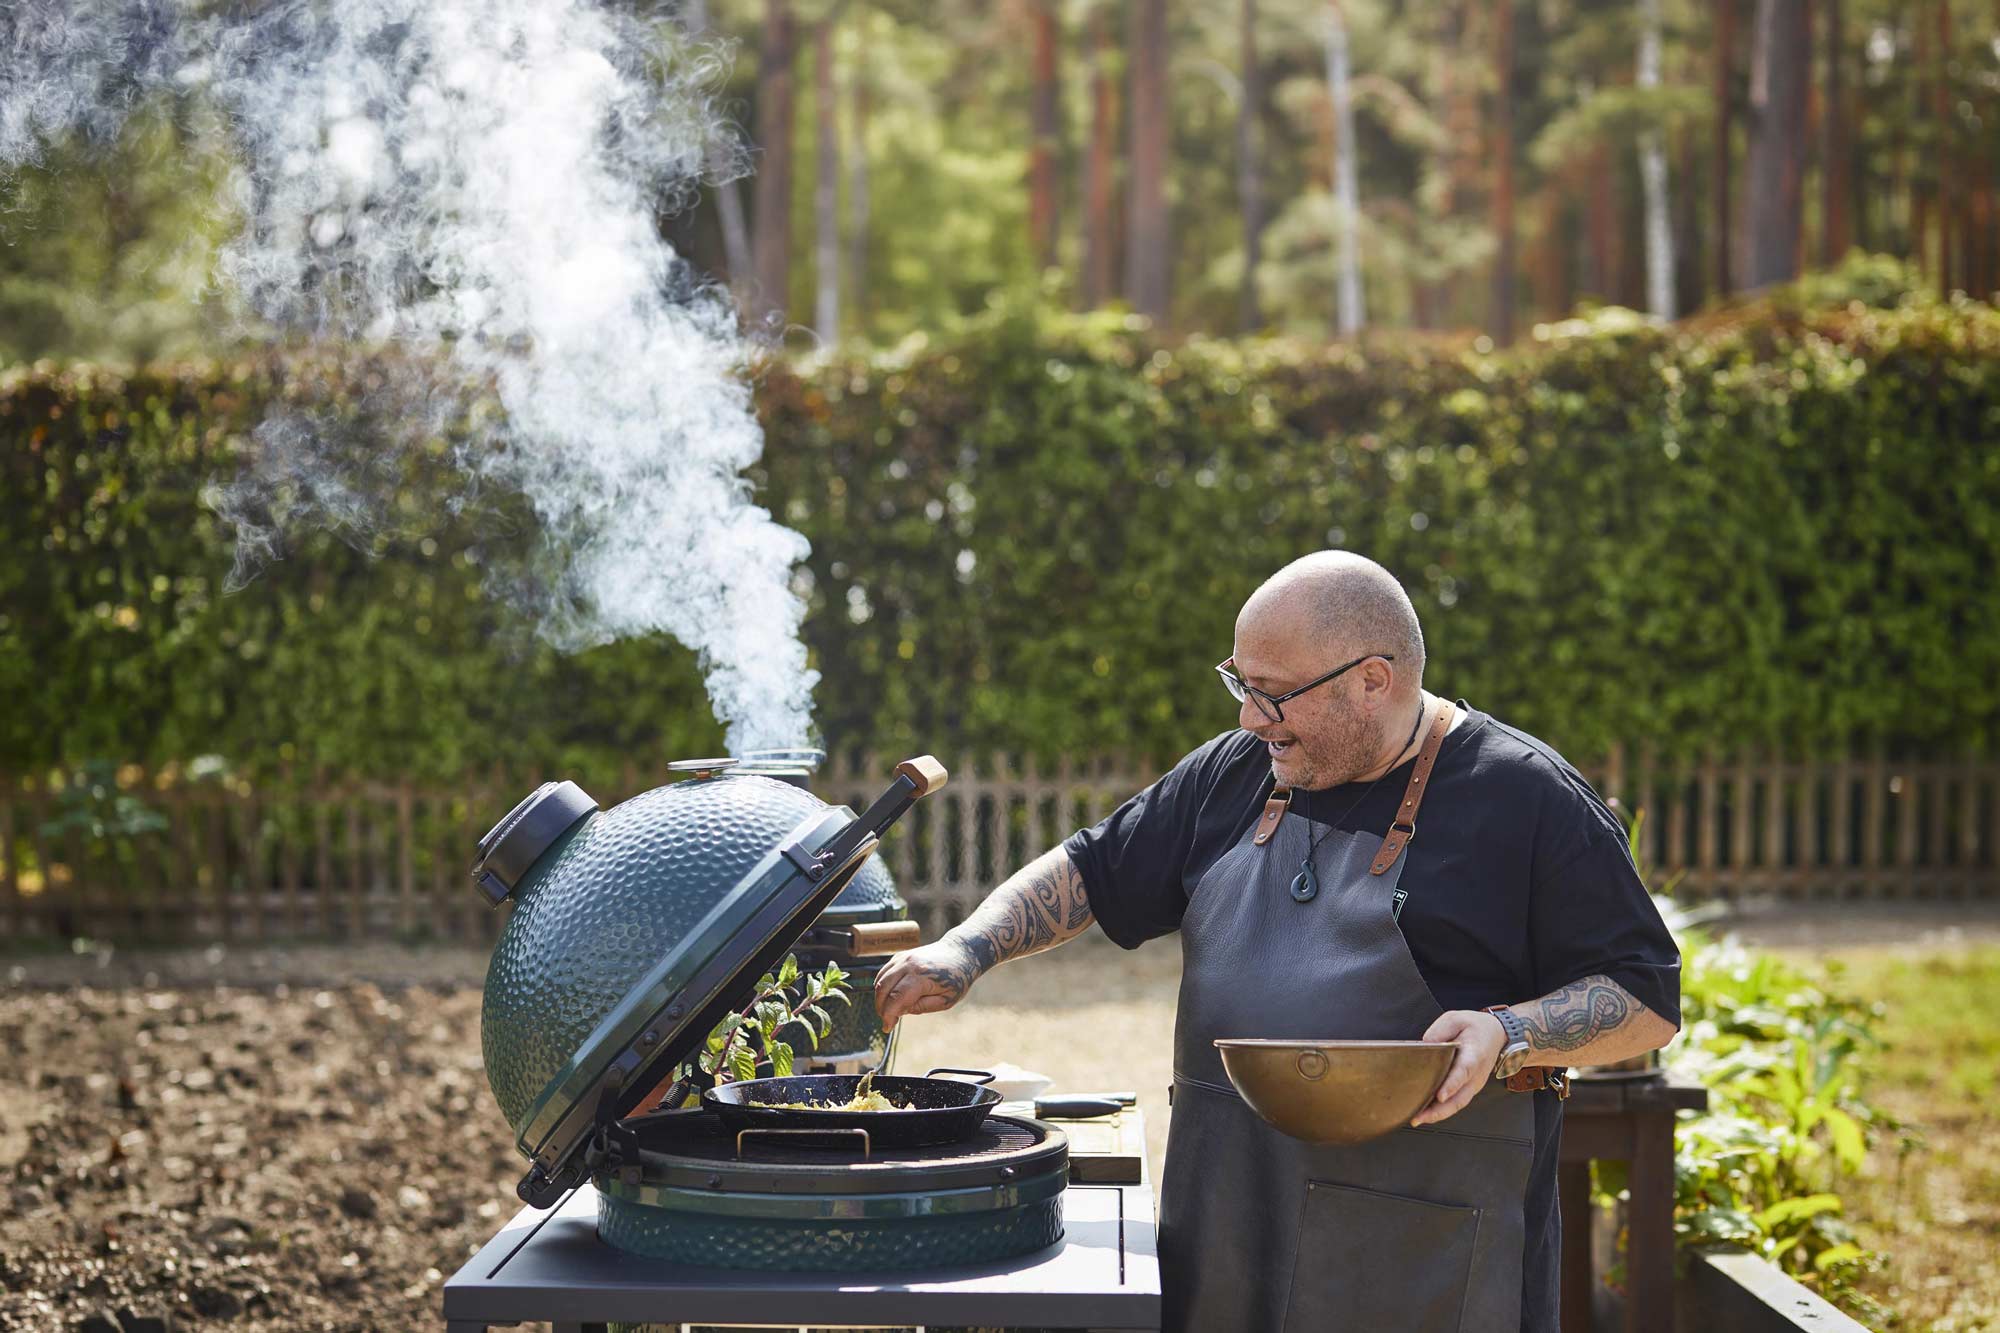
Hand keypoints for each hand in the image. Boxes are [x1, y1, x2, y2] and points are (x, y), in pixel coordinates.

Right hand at [873, 937, 982, 1027]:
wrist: (960, 953)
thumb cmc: (956, 979)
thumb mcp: (945, 1001)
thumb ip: (920, 1007)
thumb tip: (898, 1011)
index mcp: (922, 976)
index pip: (897, 998)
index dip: (888, 1015)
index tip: (887, 1028)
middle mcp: (909, 964)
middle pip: (883, 989)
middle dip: (881, 1008)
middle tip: (888, 1021)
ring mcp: (903, 958)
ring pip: (880, 980)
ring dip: (880, 999)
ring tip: (890, 1011)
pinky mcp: (899, 956)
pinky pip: (883, 973)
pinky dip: (882, 987)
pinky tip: (891, 997)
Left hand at [1410, 1009, 1505, 1126]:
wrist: (1497, 1034)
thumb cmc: (1476, 1028)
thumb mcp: (1457, 1018)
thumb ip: (1440, 1030)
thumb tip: (1425, 1045)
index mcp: (1474, 1055)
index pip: (1463, 1072)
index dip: (1452, 1085)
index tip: (1439, 1096)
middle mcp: (1476, 1075)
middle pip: (1459, 1098)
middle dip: (1438, 1110)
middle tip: (1419, 1116)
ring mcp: (1474, 1084)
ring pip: (1457, 1105)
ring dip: (1438, 1115)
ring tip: (1418, 1119)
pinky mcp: (1469, 1089)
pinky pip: (1456, 1103)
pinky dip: (1442, 1111)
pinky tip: (1426, 1114)